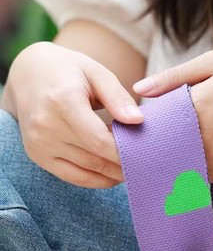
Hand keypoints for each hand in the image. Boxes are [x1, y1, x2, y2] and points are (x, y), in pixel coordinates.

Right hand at [4, 41, 143, 187]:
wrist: (28, 74)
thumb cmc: (68, 70)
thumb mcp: (95, 72)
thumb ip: (117, 97)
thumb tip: (138, 121)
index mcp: (62, 101)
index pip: (99, 140)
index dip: (125, 152)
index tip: (147, 153)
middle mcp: (46, 125)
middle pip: (95, 158)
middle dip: (124, 164)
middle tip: (148, 164)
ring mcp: (38, 143)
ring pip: (86, 171)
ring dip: (113, 174)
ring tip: (135, 168)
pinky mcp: (37, 155)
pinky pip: (72, 177)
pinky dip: (96, 180)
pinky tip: (114, 174)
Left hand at [132, 50, 212, 182]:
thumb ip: (175, 77)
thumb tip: (139, 89)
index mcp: (198, 106)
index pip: (152, 121)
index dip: (138, 122)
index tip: (130, 120)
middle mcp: (205, 137)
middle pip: (159, 147)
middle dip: (147, 143)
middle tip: (136, 139)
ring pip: (175, 165)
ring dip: (164, 158)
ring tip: (158, 147)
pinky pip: (195, 173)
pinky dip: (184, 166)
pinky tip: (182, 154)